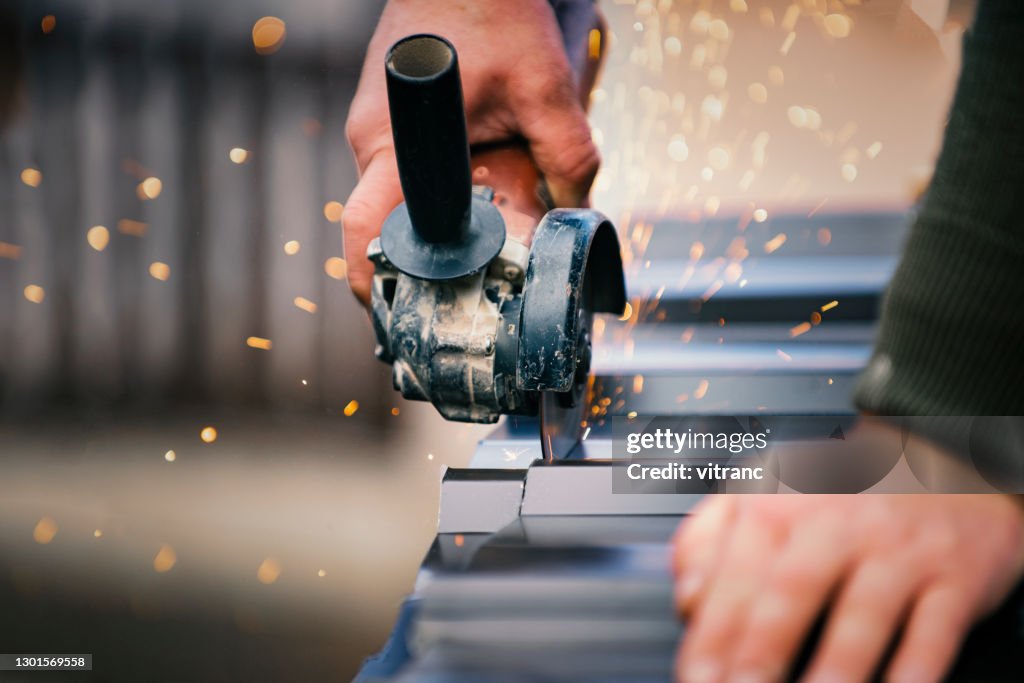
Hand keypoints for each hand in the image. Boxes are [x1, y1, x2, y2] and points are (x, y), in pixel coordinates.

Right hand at [343, 0, 599, 304]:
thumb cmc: (492, 9)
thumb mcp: (545, 86)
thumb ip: (569, 155)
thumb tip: (579, 214)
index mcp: (395, 143)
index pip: (365, 229)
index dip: (373, 281)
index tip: (396, 316)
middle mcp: (373, 142)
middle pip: (385, 226)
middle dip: (421, 266)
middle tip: (465, 293)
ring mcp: (376, 131)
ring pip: (397, 202)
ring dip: (433, 228)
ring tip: (478, 248)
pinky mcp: (388, 123)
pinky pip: (404, 176)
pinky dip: (433, 198)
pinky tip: (472, 200)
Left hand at [673, 493, 1023, 682]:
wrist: (943, 454)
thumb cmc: (840, 489)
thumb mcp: (763, 492)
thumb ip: (711, 539)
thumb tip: (687, 597)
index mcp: (779, 504)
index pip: (735, 575)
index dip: (711, 635)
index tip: (697, 677)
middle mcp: (838, 523)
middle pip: (790, 593)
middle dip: (758, 655)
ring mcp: (899, 549)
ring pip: (860, 618)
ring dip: (831, 674)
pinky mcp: (955, 576)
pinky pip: (933, 633)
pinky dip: (912, 674)